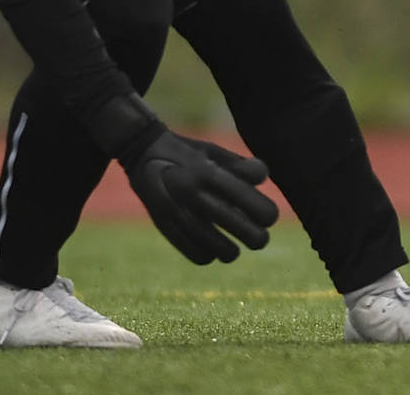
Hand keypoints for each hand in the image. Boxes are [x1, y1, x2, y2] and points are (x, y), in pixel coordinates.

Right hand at [123, 128, 279, 263]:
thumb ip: (244, 167)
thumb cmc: (189, 153)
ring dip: (234, 249)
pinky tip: (210, 244)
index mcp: (210, 173)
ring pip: (226, 252)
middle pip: (248, 234)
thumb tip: (263, 183)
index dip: (267, 214)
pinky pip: (201, 257)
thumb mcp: (217, 152)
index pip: (253, 204)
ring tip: (233, 243)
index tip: (267, 216)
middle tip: (258, 235)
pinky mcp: (166, 230)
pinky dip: (210, 254)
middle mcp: (195, 196)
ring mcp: (179, 216)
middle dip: (259, 238)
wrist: (142, 153)